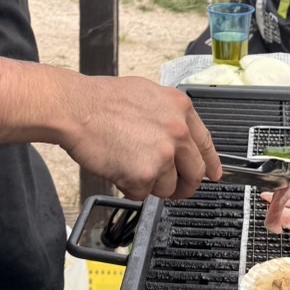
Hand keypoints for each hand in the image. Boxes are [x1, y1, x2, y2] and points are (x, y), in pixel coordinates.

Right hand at [61, 76, 222, 201]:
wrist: (76, 108)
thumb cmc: (102, 100)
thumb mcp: (148, 95)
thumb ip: (169, 116)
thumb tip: (180, 137)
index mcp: (180, 109)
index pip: (206, 144)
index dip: (211, 163)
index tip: (213, 175)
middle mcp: (177, 131)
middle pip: (194, 173)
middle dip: (185, 185)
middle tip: (175, 189)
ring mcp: (163, 154)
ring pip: (168, 187)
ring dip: (151, 184)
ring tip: (130, 165)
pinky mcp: (144, 174)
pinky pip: (142, 194)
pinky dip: (130, 188)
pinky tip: (118, 169)